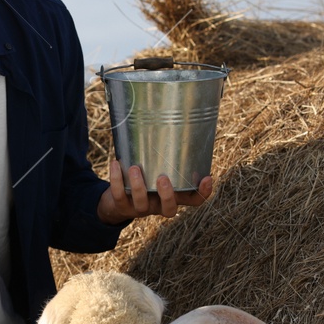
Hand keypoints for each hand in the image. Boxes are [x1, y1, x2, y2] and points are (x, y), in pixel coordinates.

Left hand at [97, 160, 212, 224]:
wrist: (118, 200)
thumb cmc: (145, 175)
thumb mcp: (158, 166)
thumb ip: (167, 151)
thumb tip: (177, 114)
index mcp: (173, 197)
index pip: (193, 200)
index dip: (202, 193)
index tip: (207, 177)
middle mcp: (159, 205)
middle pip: (169, 209)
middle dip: (167, 195)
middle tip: (163, 178)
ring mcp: (140, 208)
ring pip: (142, 203)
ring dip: (138, 186)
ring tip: (134, 168)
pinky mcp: (122, 206)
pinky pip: (119, 195)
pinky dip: (116, 180)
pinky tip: (116, 163)